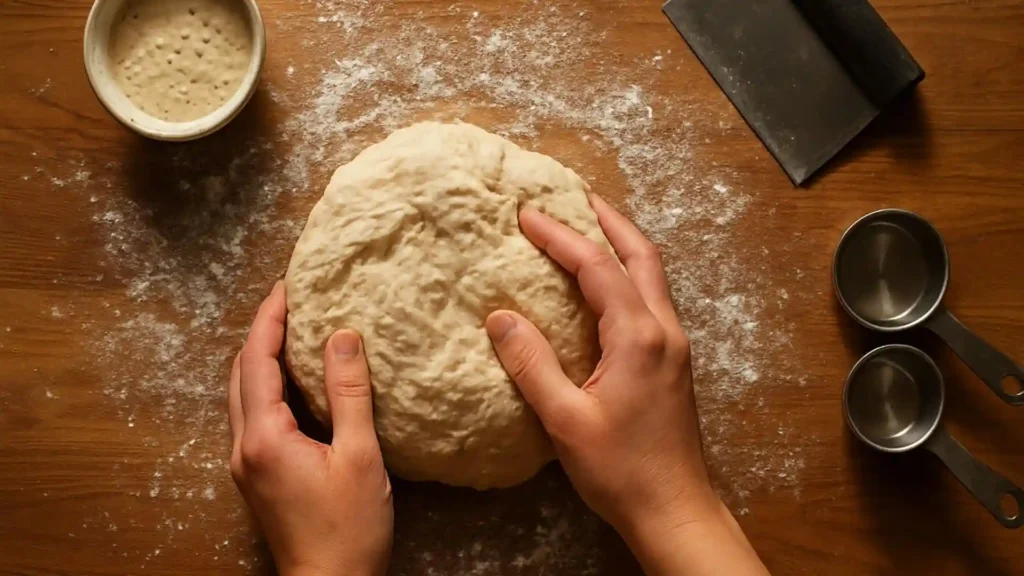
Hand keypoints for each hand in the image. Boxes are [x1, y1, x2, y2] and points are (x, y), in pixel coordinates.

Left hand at [228, 282, 392, 575]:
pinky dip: (268, 385)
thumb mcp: (360, 456)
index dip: (270, 318)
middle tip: (291, 302)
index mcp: (264, 437)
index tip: (286, 285)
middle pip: (240, 372)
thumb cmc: (349, 529)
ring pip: (242, 394)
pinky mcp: (257, 476)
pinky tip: (296, 381)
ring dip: (262, 358)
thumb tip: (343, 336)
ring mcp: (246, 464)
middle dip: (261, 332)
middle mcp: (244, 447)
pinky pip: (254, 415)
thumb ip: (349, 394)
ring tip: (294, 331)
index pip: (257, 360)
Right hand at [486, 195, 767, 574]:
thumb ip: (532, 364)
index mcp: (638, 336)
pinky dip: (627, 275)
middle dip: (607, 221)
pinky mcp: (673, 362)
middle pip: (640, 255)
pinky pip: (651, 299)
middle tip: (574, 196)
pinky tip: (605, 285)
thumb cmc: (620, 470)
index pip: (597, 268)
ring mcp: (674, 345)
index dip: (560, 237)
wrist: (674, 509)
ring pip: (652, 275)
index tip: (526, 215)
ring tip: (589, 227)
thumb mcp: (565, 419)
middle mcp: (664, 330)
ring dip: (621, 245)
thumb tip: (500, 318)